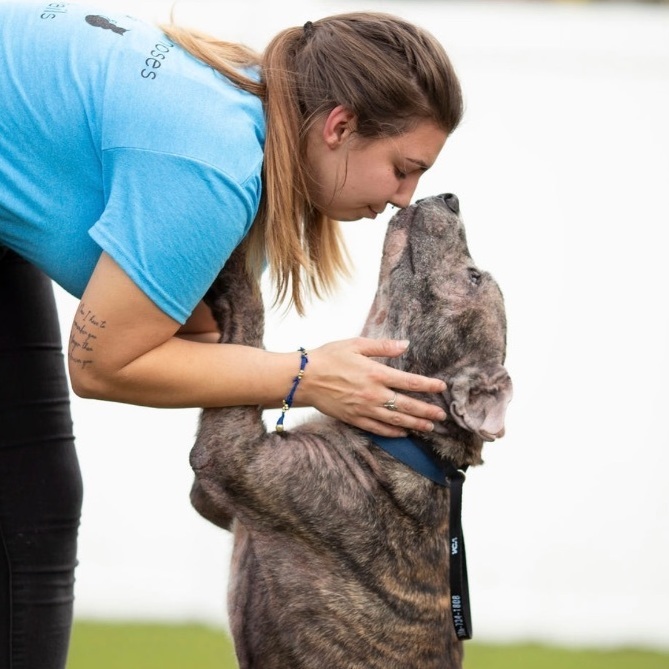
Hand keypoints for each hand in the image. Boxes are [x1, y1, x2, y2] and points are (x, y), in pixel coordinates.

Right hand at [298, 337, 446, 436]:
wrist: (303, 378)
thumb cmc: (328, 357)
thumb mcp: (356, 344)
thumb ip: (382, 346)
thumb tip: (405, 344)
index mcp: (376, 373)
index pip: (410, 382)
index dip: (428, 385)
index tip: (442, 387)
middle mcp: (373, 394)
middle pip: (407, 405)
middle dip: (427, 411)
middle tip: (442, 416)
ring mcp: (364, 409)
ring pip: (395, 421)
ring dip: (415, 424)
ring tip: (429, 428)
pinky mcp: (354, 419)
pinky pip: (378, 429)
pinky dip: (393, 433)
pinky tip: (403, 433)